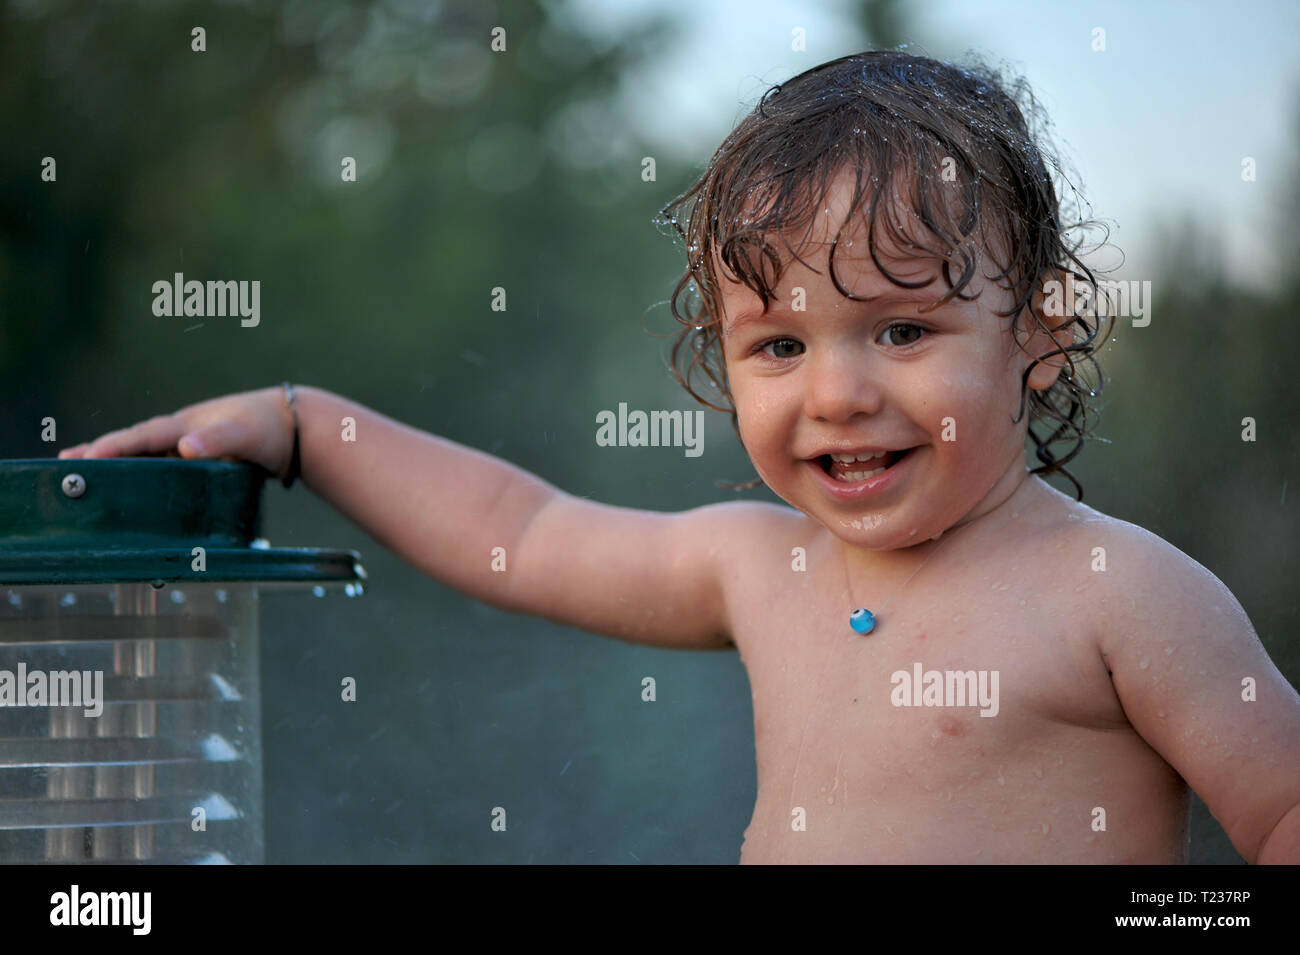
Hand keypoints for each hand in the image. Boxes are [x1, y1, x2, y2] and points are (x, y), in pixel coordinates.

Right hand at [57, 385, 297, 480]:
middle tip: (65, 467)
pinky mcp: (200, 461)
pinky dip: (145, 477)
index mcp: (185, 424)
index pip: (141, 436)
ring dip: (118, 467)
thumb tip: (185, 447)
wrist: (296, 427)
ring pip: (146, 458)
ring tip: (86, 478)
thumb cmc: (269, 426)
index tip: (84, 458)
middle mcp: (182, 433)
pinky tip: (135, 490)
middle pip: (134, 446)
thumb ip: (220, 439)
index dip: (112, 447)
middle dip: (100, 454)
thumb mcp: (246, 433)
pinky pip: (165, 470)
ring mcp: (189, 446)